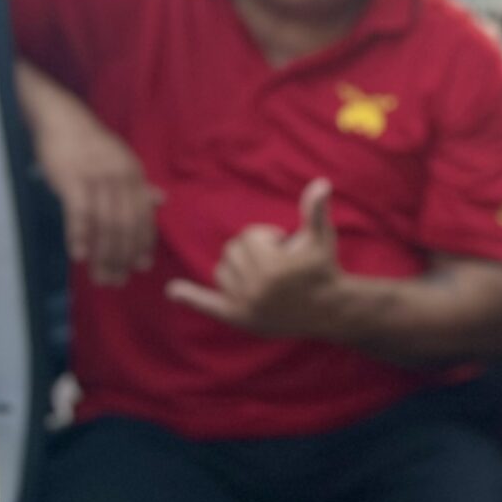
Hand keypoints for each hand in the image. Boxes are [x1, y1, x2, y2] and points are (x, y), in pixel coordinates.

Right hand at [29, 92, 161, 282]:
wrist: (61, 118)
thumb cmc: (89, 143)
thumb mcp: (121, 160)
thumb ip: (139, 185)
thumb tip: (161, 201)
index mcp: (134, 175)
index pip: (143, 216)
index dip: (143, 244)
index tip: (140, 267)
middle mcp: (121, 177)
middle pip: (126, 226)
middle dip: (123, 258)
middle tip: (116, 281)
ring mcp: (97, 178)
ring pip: (105, 225)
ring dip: (103, 256)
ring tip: (98, 277)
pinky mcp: (73, 179)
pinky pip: (80, 213)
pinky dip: (80, 236)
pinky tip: (79, 256)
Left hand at [168, 180, 340, 336]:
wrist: (328, 310)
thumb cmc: (323, 268)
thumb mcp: (322, 238)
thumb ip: (316, 210)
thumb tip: (320, 182)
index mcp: (272, 267)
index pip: (248, 236)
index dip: (268, 236)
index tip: (288, 248)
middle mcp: (255, 289)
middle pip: (232, 252)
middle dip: (253, 251)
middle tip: (278, 263)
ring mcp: (245, 306)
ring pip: (221, 271)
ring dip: (237, 268)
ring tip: (264, 276)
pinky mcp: (240, 318)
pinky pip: (209, 305)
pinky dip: (191, 297)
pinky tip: (172, 291)